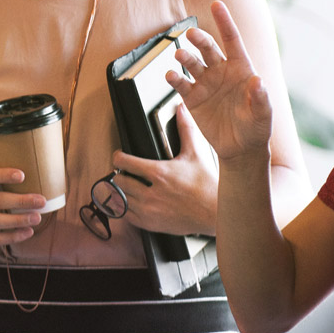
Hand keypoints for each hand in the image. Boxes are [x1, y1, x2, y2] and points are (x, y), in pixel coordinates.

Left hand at [107, 105, 219, 235]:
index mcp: (159, 172)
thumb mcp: (195, 153)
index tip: (120, 156)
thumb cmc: (206, 185)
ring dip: (121, 192)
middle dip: (120, 174)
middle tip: (125, 172)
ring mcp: (149, 210)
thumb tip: (182, 108)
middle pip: (119, 181)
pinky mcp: (151, 224)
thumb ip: (186, 129)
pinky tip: (133, 203)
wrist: (215, 213)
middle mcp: (151, 193)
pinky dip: (126, 209)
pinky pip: (127, 216)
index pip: (124, 162)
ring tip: (127, 187)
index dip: (118, 156)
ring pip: (120, 199)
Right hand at [167, 1, 273, 160]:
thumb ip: (261, 98)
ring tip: (180, 56)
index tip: (216, 4)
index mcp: (241, 69)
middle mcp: (222, 71)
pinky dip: (174, 79)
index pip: (232, 40)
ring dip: (185, 56)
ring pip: (192, 63)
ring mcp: (206, 83)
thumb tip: (258, 80)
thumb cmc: (257, 128)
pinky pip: (181, 84)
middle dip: (200, 39)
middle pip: (208, 48)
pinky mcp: (193, 98)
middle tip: (192, 34)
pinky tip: (171, 76)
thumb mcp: (263, 115)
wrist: (241, 149)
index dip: (225, 22)